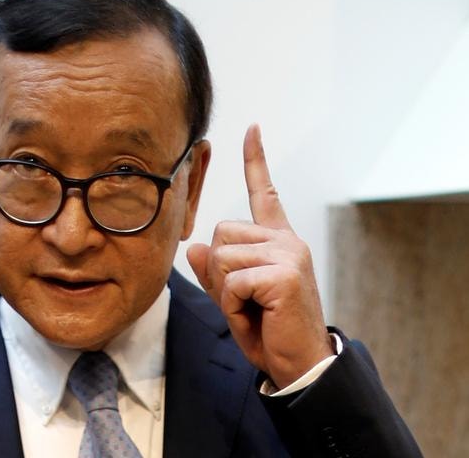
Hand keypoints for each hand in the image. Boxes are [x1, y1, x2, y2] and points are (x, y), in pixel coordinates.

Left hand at [187, 124, 332, 388]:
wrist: (299, 364)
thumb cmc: (268, 329)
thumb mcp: (233, 298)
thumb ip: (214, 272)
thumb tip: (194, 248)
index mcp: (277, 241)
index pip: (264, 193)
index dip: (255, 161)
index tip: (252, 128)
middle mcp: (285, 240)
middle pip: (218, 234)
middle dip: (218, 272)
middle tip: (245, 300)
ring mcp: (288, 254)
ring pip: (221, 257)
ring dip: (225, 291)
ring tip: (253, 309)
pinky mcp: (284, 273)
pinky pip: (232, 280)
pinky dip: (234, 305)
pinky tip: (258, 315)